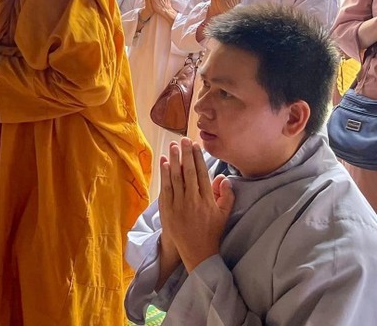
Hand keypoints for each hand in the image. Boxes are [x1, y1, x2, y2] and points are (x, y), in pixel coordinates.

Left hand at [159, 138, 234, 273]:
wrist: (197, 252)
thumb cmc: (211, 232)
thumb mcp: (223, 215)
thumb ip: (227, 196)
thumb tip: (225, 178)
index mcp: (207, 200)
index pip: (202, 174)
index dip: (198, 158)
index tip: (196, 146)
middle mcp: (193, 200)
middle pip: (188, 172)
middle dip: (186, 154)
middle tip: (184, 139)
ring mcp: (179, 204)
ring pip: (176, 177)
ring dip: (174, 160)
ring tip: (173, 145)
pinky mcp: (168, 209)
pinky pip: (166, 188)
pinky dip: (165, 174)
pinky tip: (165, 162)